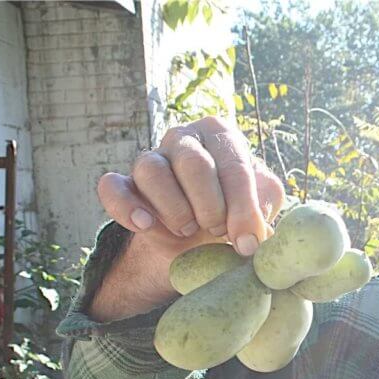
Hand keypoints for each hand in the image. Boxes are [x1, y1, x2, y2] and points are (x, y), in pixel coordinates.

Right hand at [96, 116, 284, 258]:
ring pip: (151, 170)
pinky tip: (145, 226)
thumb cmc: (234, 213)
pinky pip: (113, 188)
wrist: (196, 240)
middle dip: (209, 206)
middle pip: (192, 163)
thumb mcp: (260, 206)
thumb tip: (260, 224)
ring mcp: (151, 158)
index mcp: (221, 135)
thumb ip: (265, 205)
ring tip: (187, 231)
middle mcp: (183, 138)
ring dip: (173, 209)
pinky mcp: (124, 184)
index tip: (247, 243)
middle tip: (216, 231)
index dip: (242, 208)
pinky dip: (126, 208)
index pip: (234, 165)